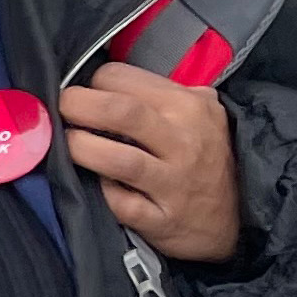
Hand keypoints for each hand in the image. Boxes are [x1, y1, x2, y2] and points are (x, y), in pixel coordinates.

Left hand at [61, 61, 241, 263]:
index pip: (123, 78)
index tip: (83, 94)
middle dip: (77, 105)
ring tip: (67, 145)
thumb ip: (158, 93)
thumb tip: (96, 80)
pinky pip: (121, 204)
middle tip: (60, 112)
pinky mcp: (162, 219)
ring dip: (80, 148)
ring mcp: (173, 182)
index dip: (93, 83)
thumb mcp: (197, 113)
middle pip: (119, 111)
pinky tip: (92, 185)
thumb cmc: (202, 157)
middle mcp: (183, 140)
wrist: (236, 218)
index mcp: (188, 105)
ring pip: (117, 158)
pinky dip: (101, 193)